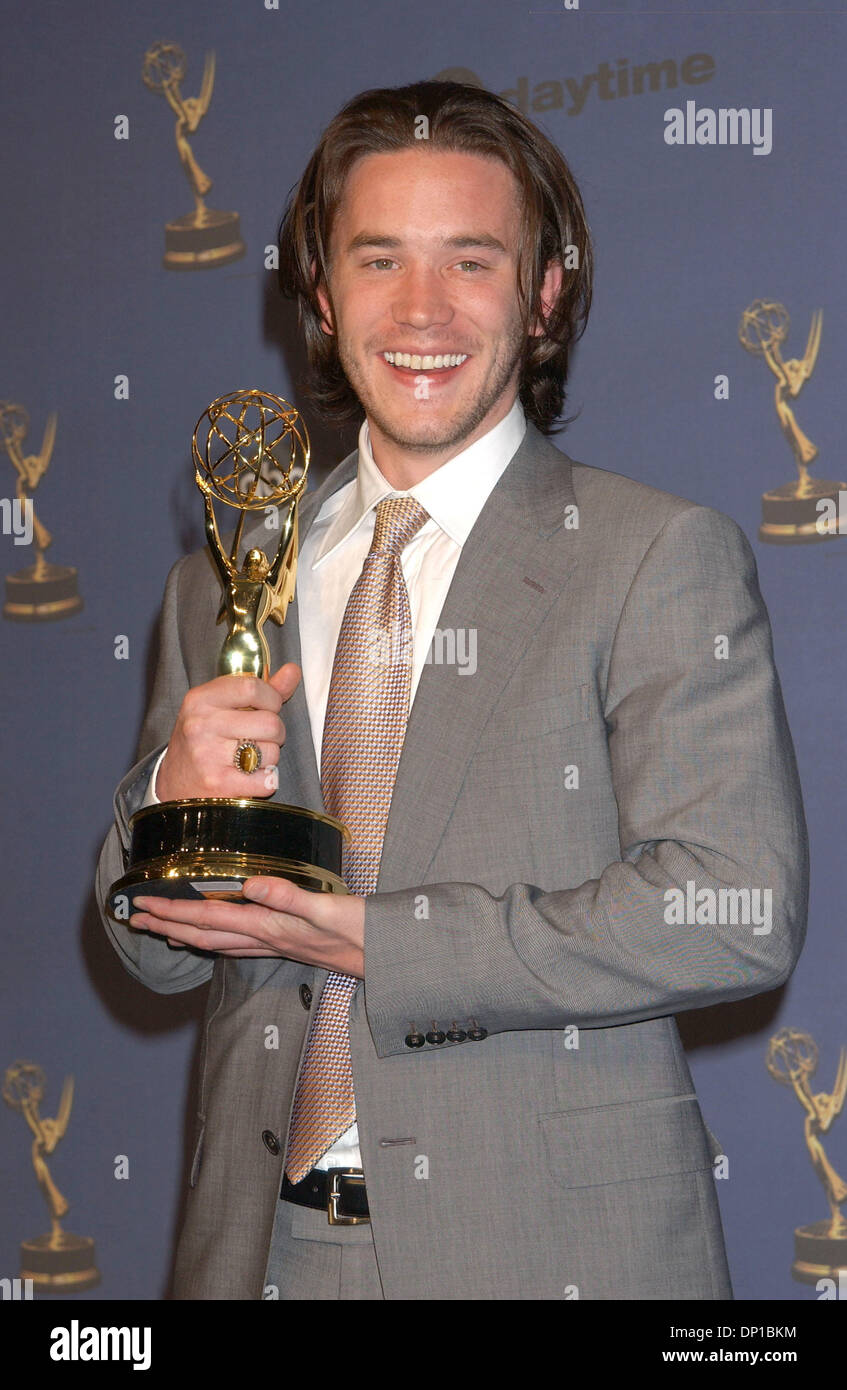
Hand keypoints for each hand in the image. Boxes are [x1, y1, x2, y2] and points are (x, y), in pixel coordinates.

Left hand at [128, 876, 365, 976]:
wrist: (386, 958)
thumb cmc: (362, 931)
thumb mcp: (328, 908)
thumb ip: (289, 896)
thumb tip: (251, 886)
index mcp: (269, 927)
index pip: (208, 917)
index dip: (172, 911)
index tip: (143, 907)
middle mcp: (265, 939)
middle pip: (203, 935)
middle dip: (167, 927)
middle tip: (136, 920)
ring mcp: (275, 945)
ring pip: (217, 943)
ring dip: (186, 935)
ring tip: (163, 929)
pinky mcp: (287, 944)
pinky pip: (238, 944)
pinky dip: (216, 938)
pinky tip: (216, 936)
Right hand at [157, 662, 300, 800]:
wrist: (174, 783)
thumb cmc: (203, 740)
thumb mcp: (220, 707)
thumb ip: (260, 689)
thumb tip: (293, 670)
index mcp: (200, 699)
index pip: (252, 687)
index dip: (271, 698)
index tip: (269, 707)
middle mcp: (201, 725)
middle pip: (270, 722)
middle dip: (276, 732)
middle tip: (262, 737)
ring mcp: (208, 755)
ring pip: (271, 752)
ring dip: (270, 758)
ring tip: (251, 758)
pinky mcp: (219, 784)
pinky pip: (267, 780)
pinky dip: (266, 780)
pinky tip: (250, 777)